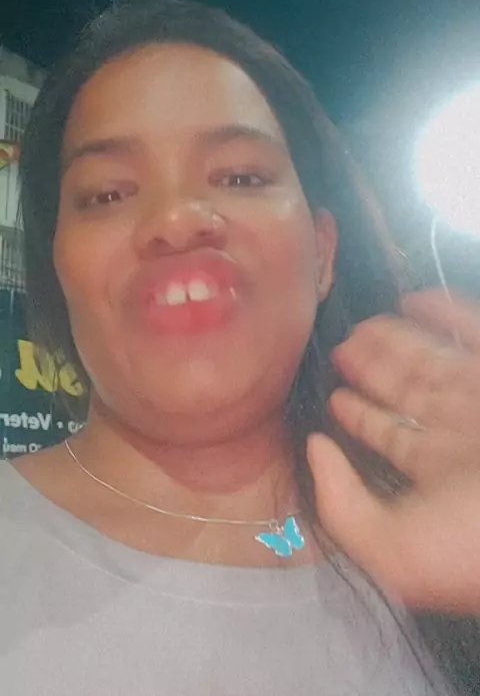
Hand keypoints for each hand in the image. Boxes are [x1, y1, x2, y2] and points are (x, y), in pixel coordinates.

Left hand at [307, 288, 479, 613]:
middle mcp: (463, 433)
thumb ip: (343, 507)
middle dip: (374, 371)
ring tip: (363, 328)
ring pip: (437, 360)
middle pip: (409, 393)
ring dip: (399, 341)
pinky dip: (445, 312)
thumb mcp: (396, 550)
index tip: (334, 395)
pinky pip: (471, 329)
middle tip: (342, 349)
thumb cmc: (474, 541)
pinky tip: (414, 301)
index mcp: (438, 474)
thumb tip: (314, 451)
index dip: (360, 417)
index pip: (391, 438)